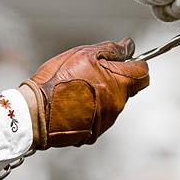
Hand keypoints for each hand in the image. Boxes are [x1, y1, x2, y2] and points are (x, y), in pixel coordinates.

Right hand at [18, 38, 148, 149]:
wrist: (36, 112)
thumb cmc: (59, 80)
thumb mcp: (85, 54)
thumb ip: (112, 49)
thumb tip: (129, 46)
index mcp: (119, 83)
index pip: (143, 73)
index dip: (136, 64)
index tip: (125, 61)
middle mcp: (118, 104)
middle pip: (127, 88)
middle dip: (115, 79)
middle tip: (91, 72)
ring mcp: (107, 121)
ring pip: (112, 102)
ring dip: (102, 94)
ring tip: (77, 88)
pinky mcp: (94, 133)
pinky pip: (99, 116)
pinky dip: (91, 109)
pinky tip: (73, 103)